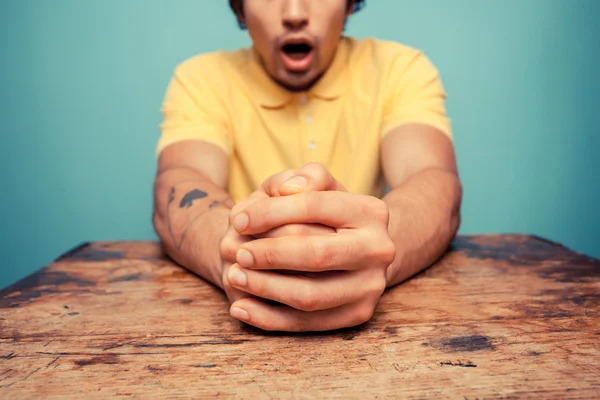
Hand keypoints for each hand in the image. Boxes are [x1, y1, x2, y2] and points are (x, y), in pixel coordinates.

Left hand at [225, 164, 396, 330]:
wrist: (357, 249)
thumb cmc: (326, 212)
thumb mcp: (318, 186)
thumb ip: (304, 177)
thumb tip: (288, 189)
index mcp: (371, 211)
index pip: (314, 206)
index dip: (270, 213)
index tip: (237, 220)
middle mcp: (379, 250)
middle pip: (316, 255)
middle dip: (270, 255)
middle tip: (238, 252)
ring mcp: (372, 286)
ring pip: (310, 295)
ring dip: (265, 288)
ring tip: (234, 276)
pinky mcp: (358, 314)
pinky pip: (308, 324)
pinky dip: (269, 318)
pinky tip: (241, 307)